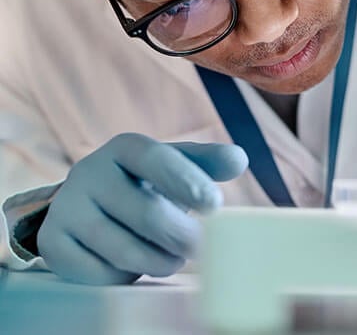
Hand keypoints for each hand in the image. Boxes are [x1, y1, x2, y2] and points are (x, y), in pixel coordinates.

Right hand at [37, 133, 247, 284]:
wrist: (90, 202)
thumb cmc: (147, 183)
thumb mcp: (177, 166)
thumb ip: (207, 162)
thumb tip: (238, 159)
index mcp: (125, 147)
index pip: (156, 158)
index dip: (187, 181)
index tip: (215, 205)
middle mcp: (89, 171)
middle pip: (147, 213)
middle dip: (183, 237)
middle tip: (202, 248)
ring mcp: (66, 207)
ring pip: (125, 250)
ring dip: (160, 261)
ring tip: (173, 258)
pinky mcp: (52, 243)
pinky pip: (100, 274)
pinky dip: (126, 276)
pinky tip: (132, 263)